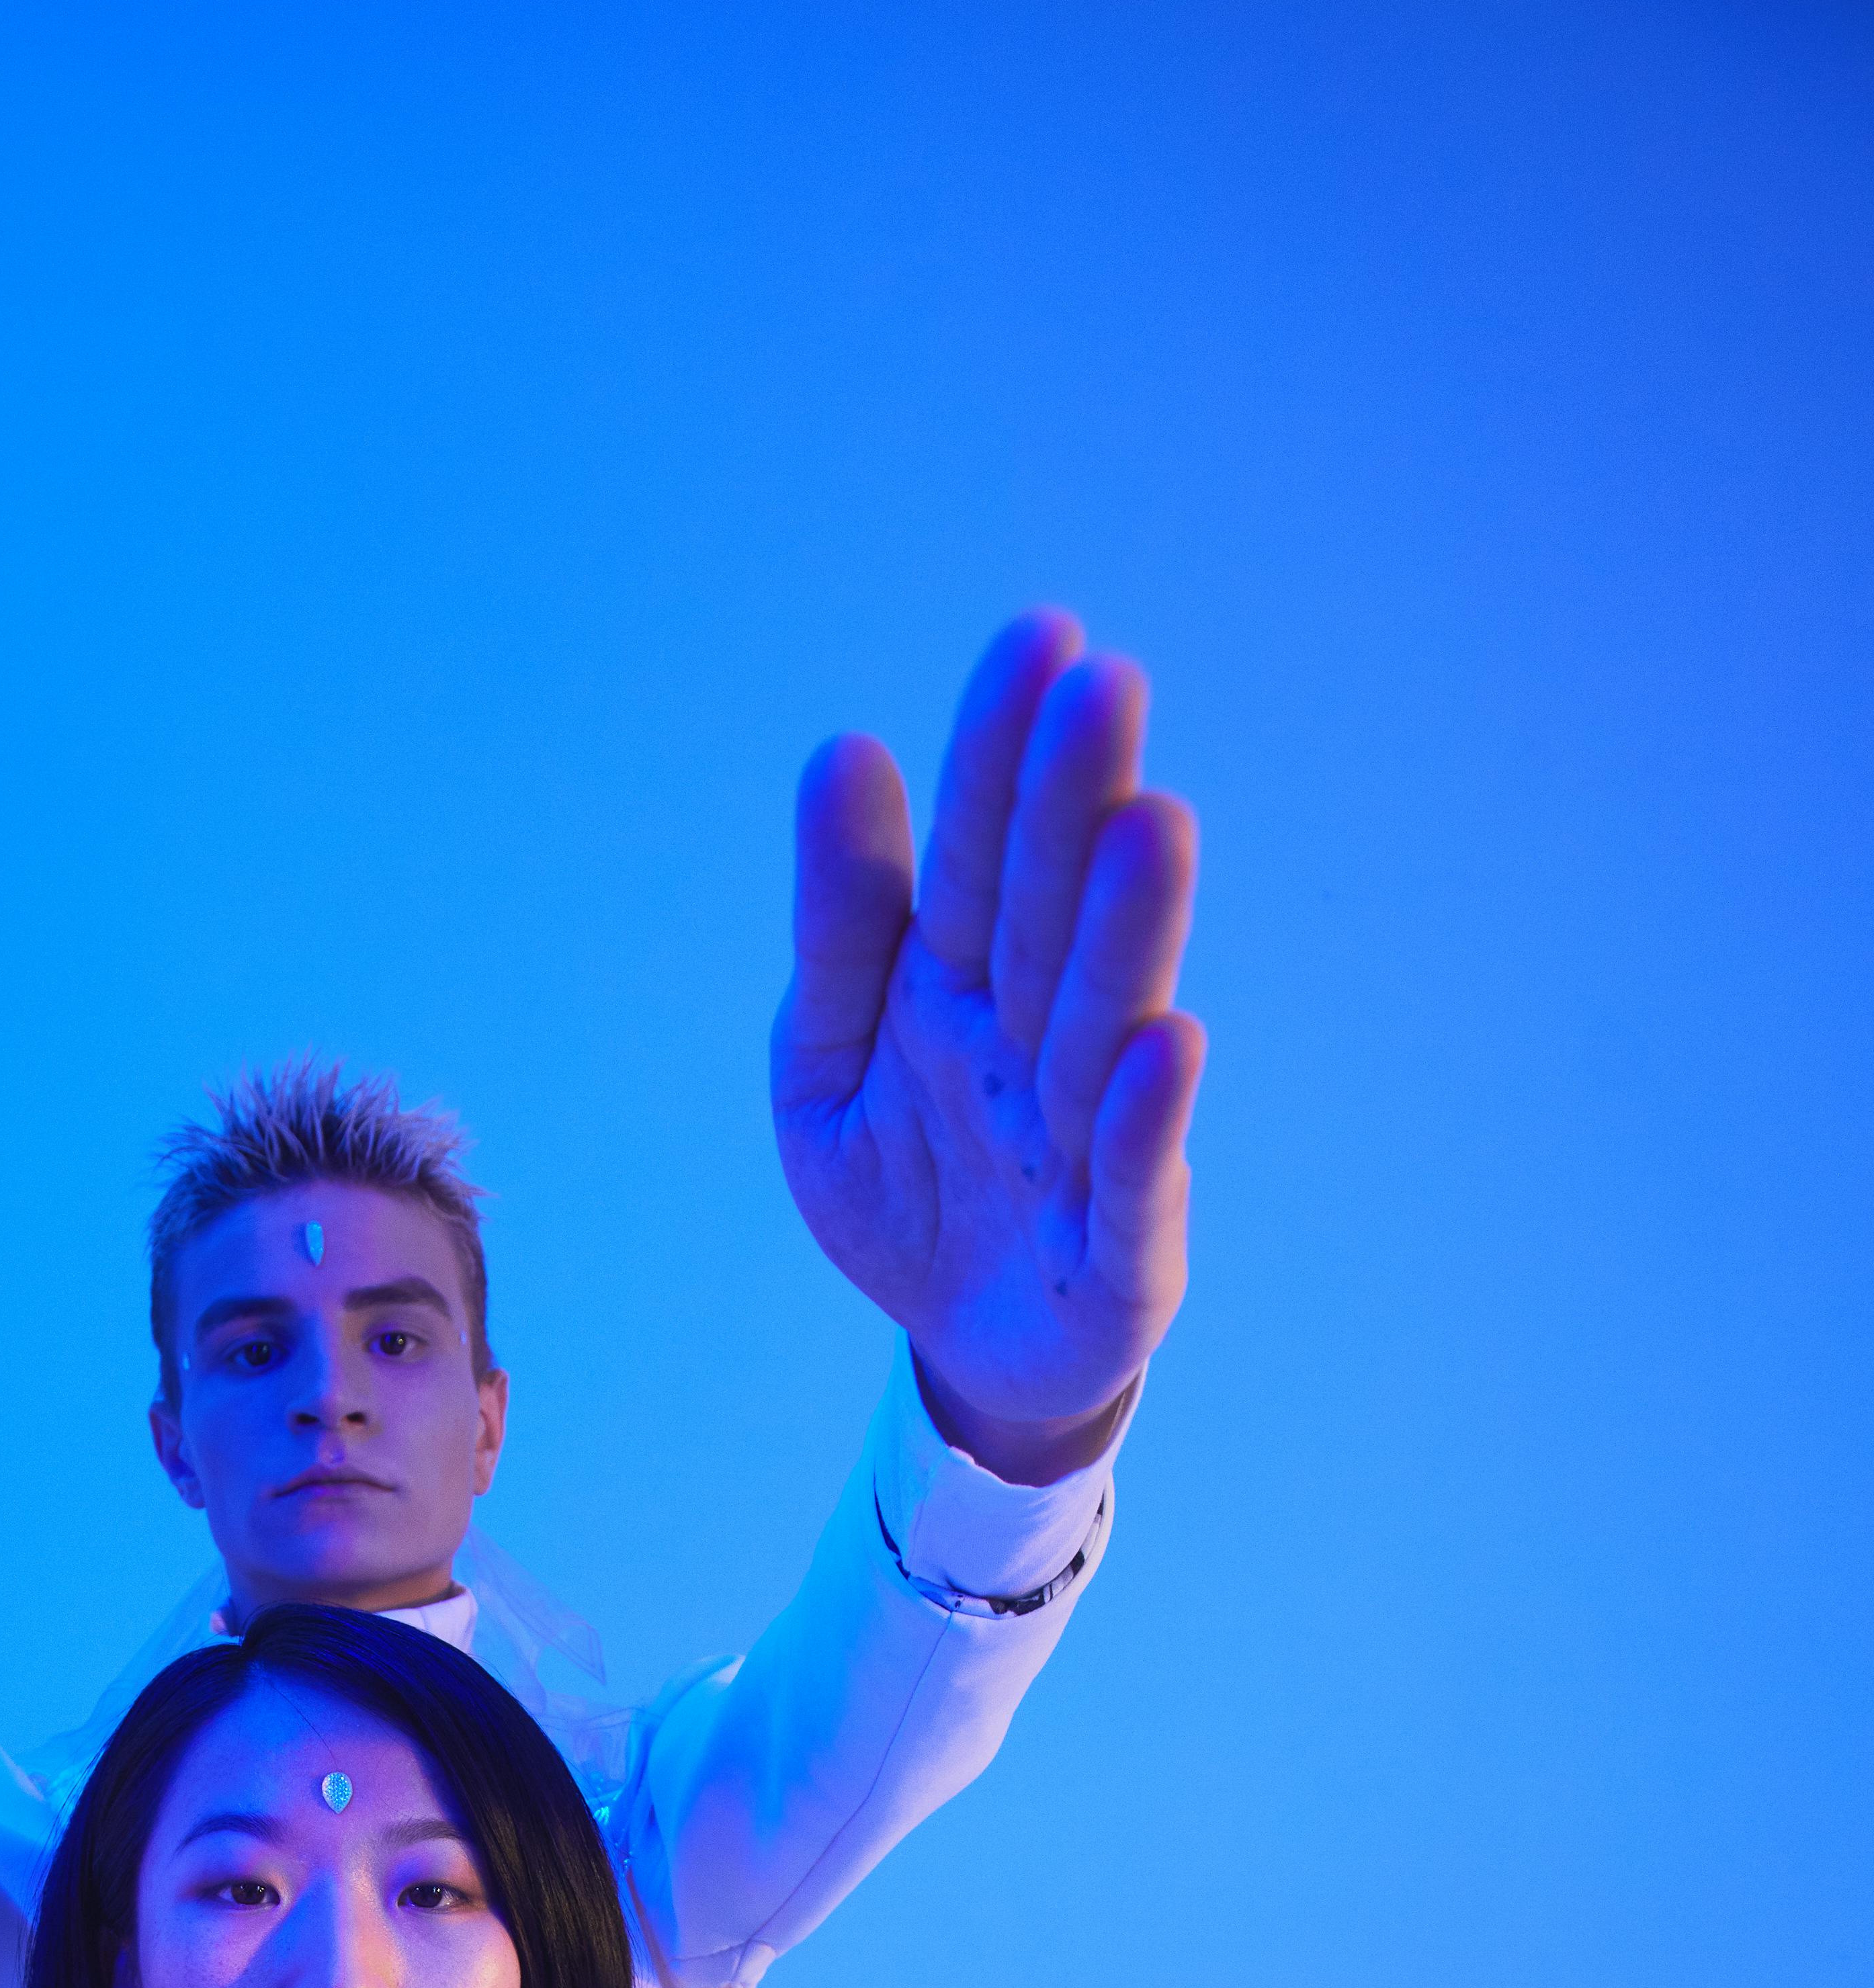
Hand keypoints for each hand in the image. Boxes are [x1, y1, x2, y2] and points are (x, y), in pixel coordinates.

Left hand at [771, 609, 1204, 1472]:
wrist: (958, 1349)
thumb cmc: (904, 1187)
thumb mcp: (825, 1063)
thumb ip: (838, 930)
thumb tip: (842, 751)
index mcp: (960, 984)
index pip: (980, 853)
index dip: (1002, 754)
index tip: (1039, 638)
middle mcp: (1037, 1041)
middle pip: (1050, 915)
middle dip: (1074, 805)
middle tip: (1105, 685)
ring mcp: (1089, 1139)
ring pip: (1105, 1023)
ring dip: (1127, 930)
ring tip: (1151, 827)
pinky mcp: (1126, 1248)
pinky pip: (1134, 1178)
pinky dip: (1147, 1119)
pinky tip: (1162, 1043)